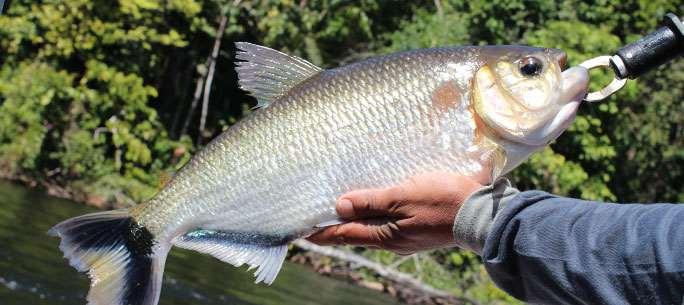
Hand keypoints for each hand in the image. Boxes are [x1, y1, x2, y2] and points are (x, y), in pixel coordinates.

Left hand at [307, 172, 482, 254]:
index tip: (303, 232)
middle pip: (358, 233)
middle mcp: (394, 241)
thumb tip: (340, 206)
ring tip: (342, 209)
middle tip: (317, 217)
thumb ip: (371, 201)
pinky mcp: (420, 229)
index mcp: (386, 235)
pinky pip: (391, 223)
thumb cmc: (443, 200)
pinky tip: (376, 205)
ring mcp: (408, 237)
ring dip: (357, 219)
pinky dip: (377, 215)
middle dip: (337, 226)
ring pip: (375, 228)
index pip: (346, 234)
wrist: (482, 213)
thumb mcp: (403, 196)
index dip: (324, 232)